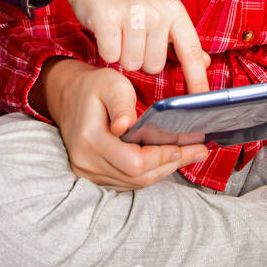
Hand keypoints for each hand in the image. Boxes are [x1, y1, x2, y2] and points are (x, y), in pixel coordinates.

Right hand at [34, 0, 210, 93]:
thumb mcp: (161, 9)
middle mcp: (156, 12)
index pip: (191, 51)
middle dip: (141, 60)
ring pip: (132, 64)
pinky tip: (106, 32)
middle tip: (132, 38)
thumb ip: (179, 38)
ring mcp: (132, 14)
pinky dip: (106, 51)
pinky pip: (110, 57)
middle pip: (154, 66)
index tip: (203, 100)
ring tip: (119, 33)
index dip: (197, 79)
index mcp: (174, 10)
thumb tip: (204, 62)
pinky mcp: (107, 18)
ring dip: (122, 56)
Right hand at [45, 59, 208, 189]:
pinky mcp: (92, 176)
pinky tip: (167, 159)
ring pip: (134, 182)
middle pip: (137, 177)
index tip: (186, 145)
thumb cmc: (93, 87)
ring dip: (163, 169)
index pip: (134, 162)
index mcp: (90, 139)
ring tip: (190, 154)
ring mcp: (87, 172)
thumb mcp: (110, 84)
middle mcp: (86, 161)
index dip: (162, 156)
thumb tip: (126, 126)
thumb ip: (121, 104)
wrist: (67, 95)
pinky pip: (126, 181)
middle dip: (171, 164)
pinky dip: (149, 172)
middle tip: (199, 150)